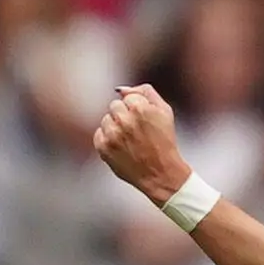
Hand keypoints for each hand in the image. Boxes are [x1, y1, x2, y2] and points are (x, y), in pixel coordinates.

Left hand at [94, 85, 191, 202]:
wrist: (161, 174)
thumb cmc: (164, 141)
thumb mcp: (164, 111)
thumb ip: (145, 92)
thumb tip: (120, 89)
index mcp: (140, 108)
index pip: (128, 97)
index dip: (137, 109)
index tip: (145, 122)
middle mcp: (124, 120)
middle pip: (114, 106)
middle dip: (124, 116)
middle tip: (137, 132)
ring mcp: (112, 135)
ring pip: (106, 119)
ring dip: (115, 127)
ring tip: (130, 141)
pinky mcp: (103, 148)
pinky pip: (99, 134)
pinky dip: (108, 140)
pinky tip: (121, 148)